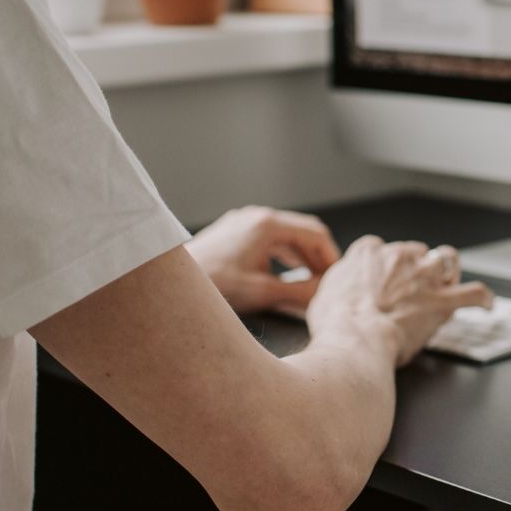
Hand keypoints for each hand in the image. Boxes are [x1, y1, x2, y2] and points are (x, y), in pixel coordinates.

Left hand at [186, 205, 341, 313]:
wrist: (171, 285)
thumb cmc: (214, 286)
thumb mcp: (263, 292)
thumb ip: (300, 293)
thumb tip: (326, 294)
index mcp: (268, 224)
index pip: (316, 233)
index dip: (332, 257)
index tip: (339, 278)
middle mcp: (256, 216)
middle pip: (302, 231)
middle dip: (318, 257)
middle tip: (329, 281)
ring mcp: (243, 222)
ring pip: (286, 235)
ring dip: (302, 257)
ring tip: (312, 281)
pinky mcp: (233, 232)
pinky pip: (269, 239)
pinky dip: (284, 255)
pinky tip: (286, 275)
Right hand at [305, 236, 492, 365]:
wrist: (355, 339)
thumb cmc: (336, 324)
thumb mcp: (324, 295)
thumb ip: (340, 285)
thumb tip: (343, 291)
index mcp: (369, 252)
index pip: (381, 249)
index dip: (385, 266)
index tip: (383, 281)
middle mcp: (400, 256)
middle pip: (415, 252)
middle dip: (415, 268)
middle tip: (410, 290)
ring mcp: (424, 276)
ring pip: (446, 259)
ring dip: (448, 270)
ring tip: (449, 281)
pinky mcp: (443, 301)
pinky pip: (474, 294)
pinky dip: (482, 298)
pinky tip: (486, 303)